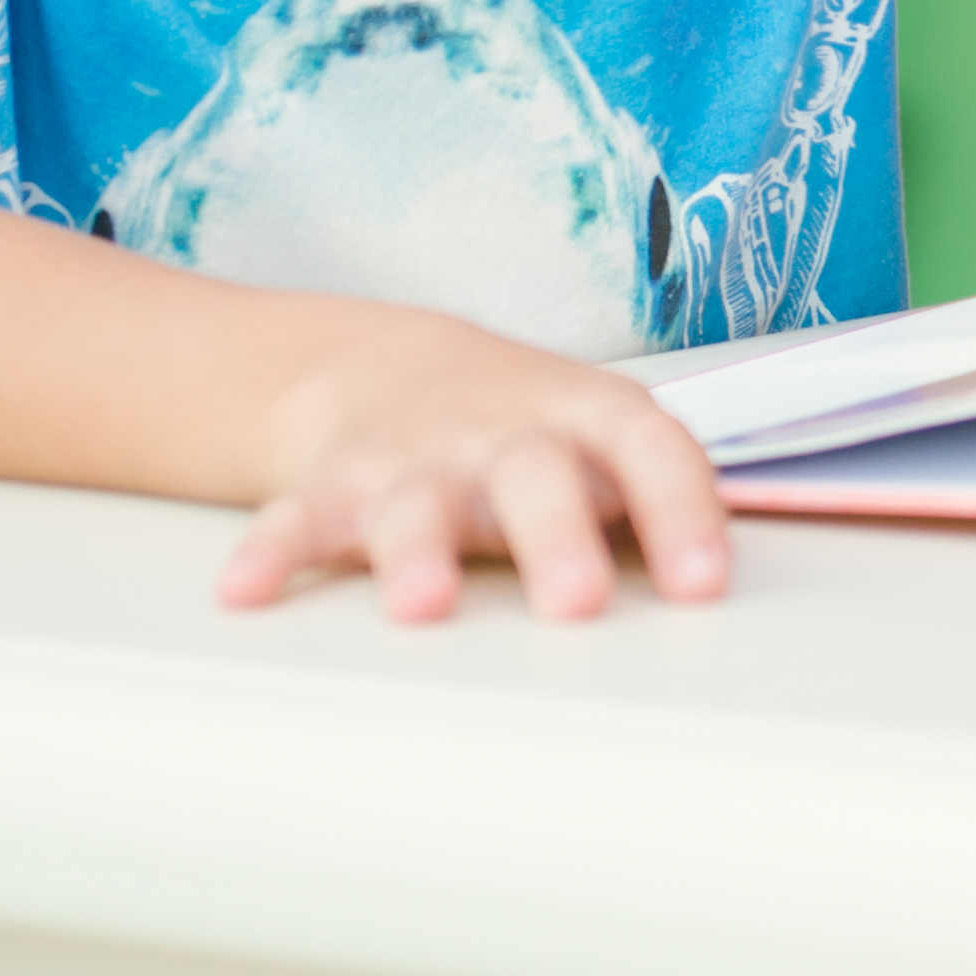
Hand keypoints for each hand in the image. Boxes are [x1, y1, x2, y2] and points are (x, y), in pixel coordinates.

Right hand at [215, 312, 733, 624]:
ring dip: (416, 549)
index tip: (705, 583)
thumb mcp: (604, 445)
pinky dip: (272, 551)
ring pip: (414, 498)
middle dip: (553, 535)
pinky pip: (297, 518)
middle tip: (576, 603)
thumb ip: (660, 507)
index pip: (649, 448)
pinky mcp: (334, 487)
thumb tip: (727, 592)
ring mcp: (414, 458)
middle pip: (532, 472)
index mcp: (585, 418)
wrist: (387, 370)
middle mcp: (502, 433)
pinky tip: (249, 591)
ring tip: (422, 605)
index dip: (681, 510)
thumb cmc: (529, 430)